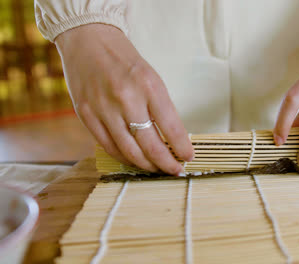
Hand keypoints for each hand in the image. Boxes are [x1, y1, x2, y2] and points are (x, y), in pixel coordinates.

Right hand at [55, 24, 192, 174]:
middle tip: (175, 170)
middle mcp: (126, 98)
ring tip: (156, 169)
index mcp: (149, 86)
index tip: (188, 157)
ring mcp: (103, 108)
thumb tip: (172, 139)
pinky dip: (123, 157)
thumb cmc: (125, 61)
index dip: (182, 148)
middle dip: (166, 164)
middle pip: (150, 145)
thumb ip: (160, 108)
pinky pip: (108, 146)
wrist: (89, 40)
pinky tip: (134, 160)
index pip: (171, 127)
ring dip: (146, 165)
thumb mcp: (151, 78)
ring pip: (128, 151)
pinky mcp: (85, 115)